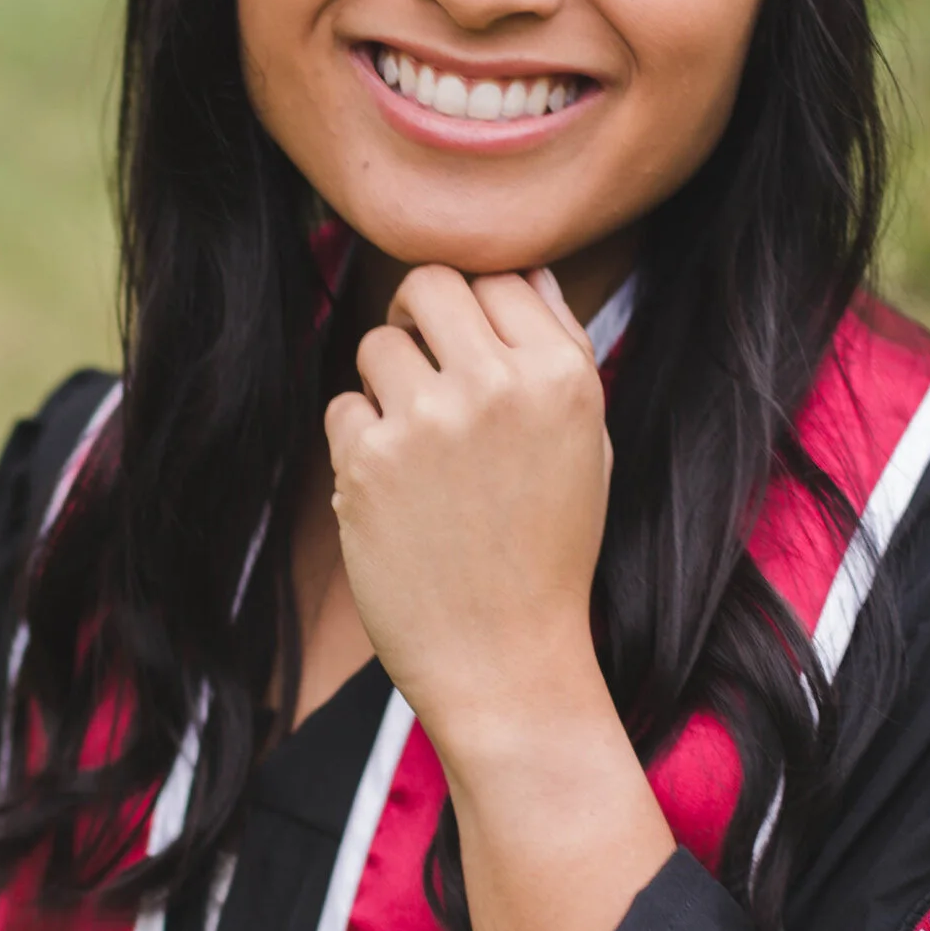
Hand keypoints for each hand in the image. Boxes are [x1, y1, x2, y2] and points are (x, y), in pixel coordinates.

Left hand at [324, 264, 611, 759]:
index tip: (469, 352)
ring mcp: (429, 422)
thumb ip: (561, 350)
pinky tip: (392, 491)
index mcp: (563, 376)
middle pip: (429, 284)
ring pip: (376, 343)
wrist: (507, 661)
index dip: (476, 310)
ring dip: (384, 383)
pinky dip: (358, 443)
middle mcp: (499, 386)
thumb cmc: (550, 551)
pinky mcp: (368, 463)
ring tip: (412, 442)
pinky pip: (342, 406)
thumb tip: (528, 269)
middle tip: (418, 363)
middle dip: (415, 315)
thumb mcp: (587, 444)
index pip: (501, 276)